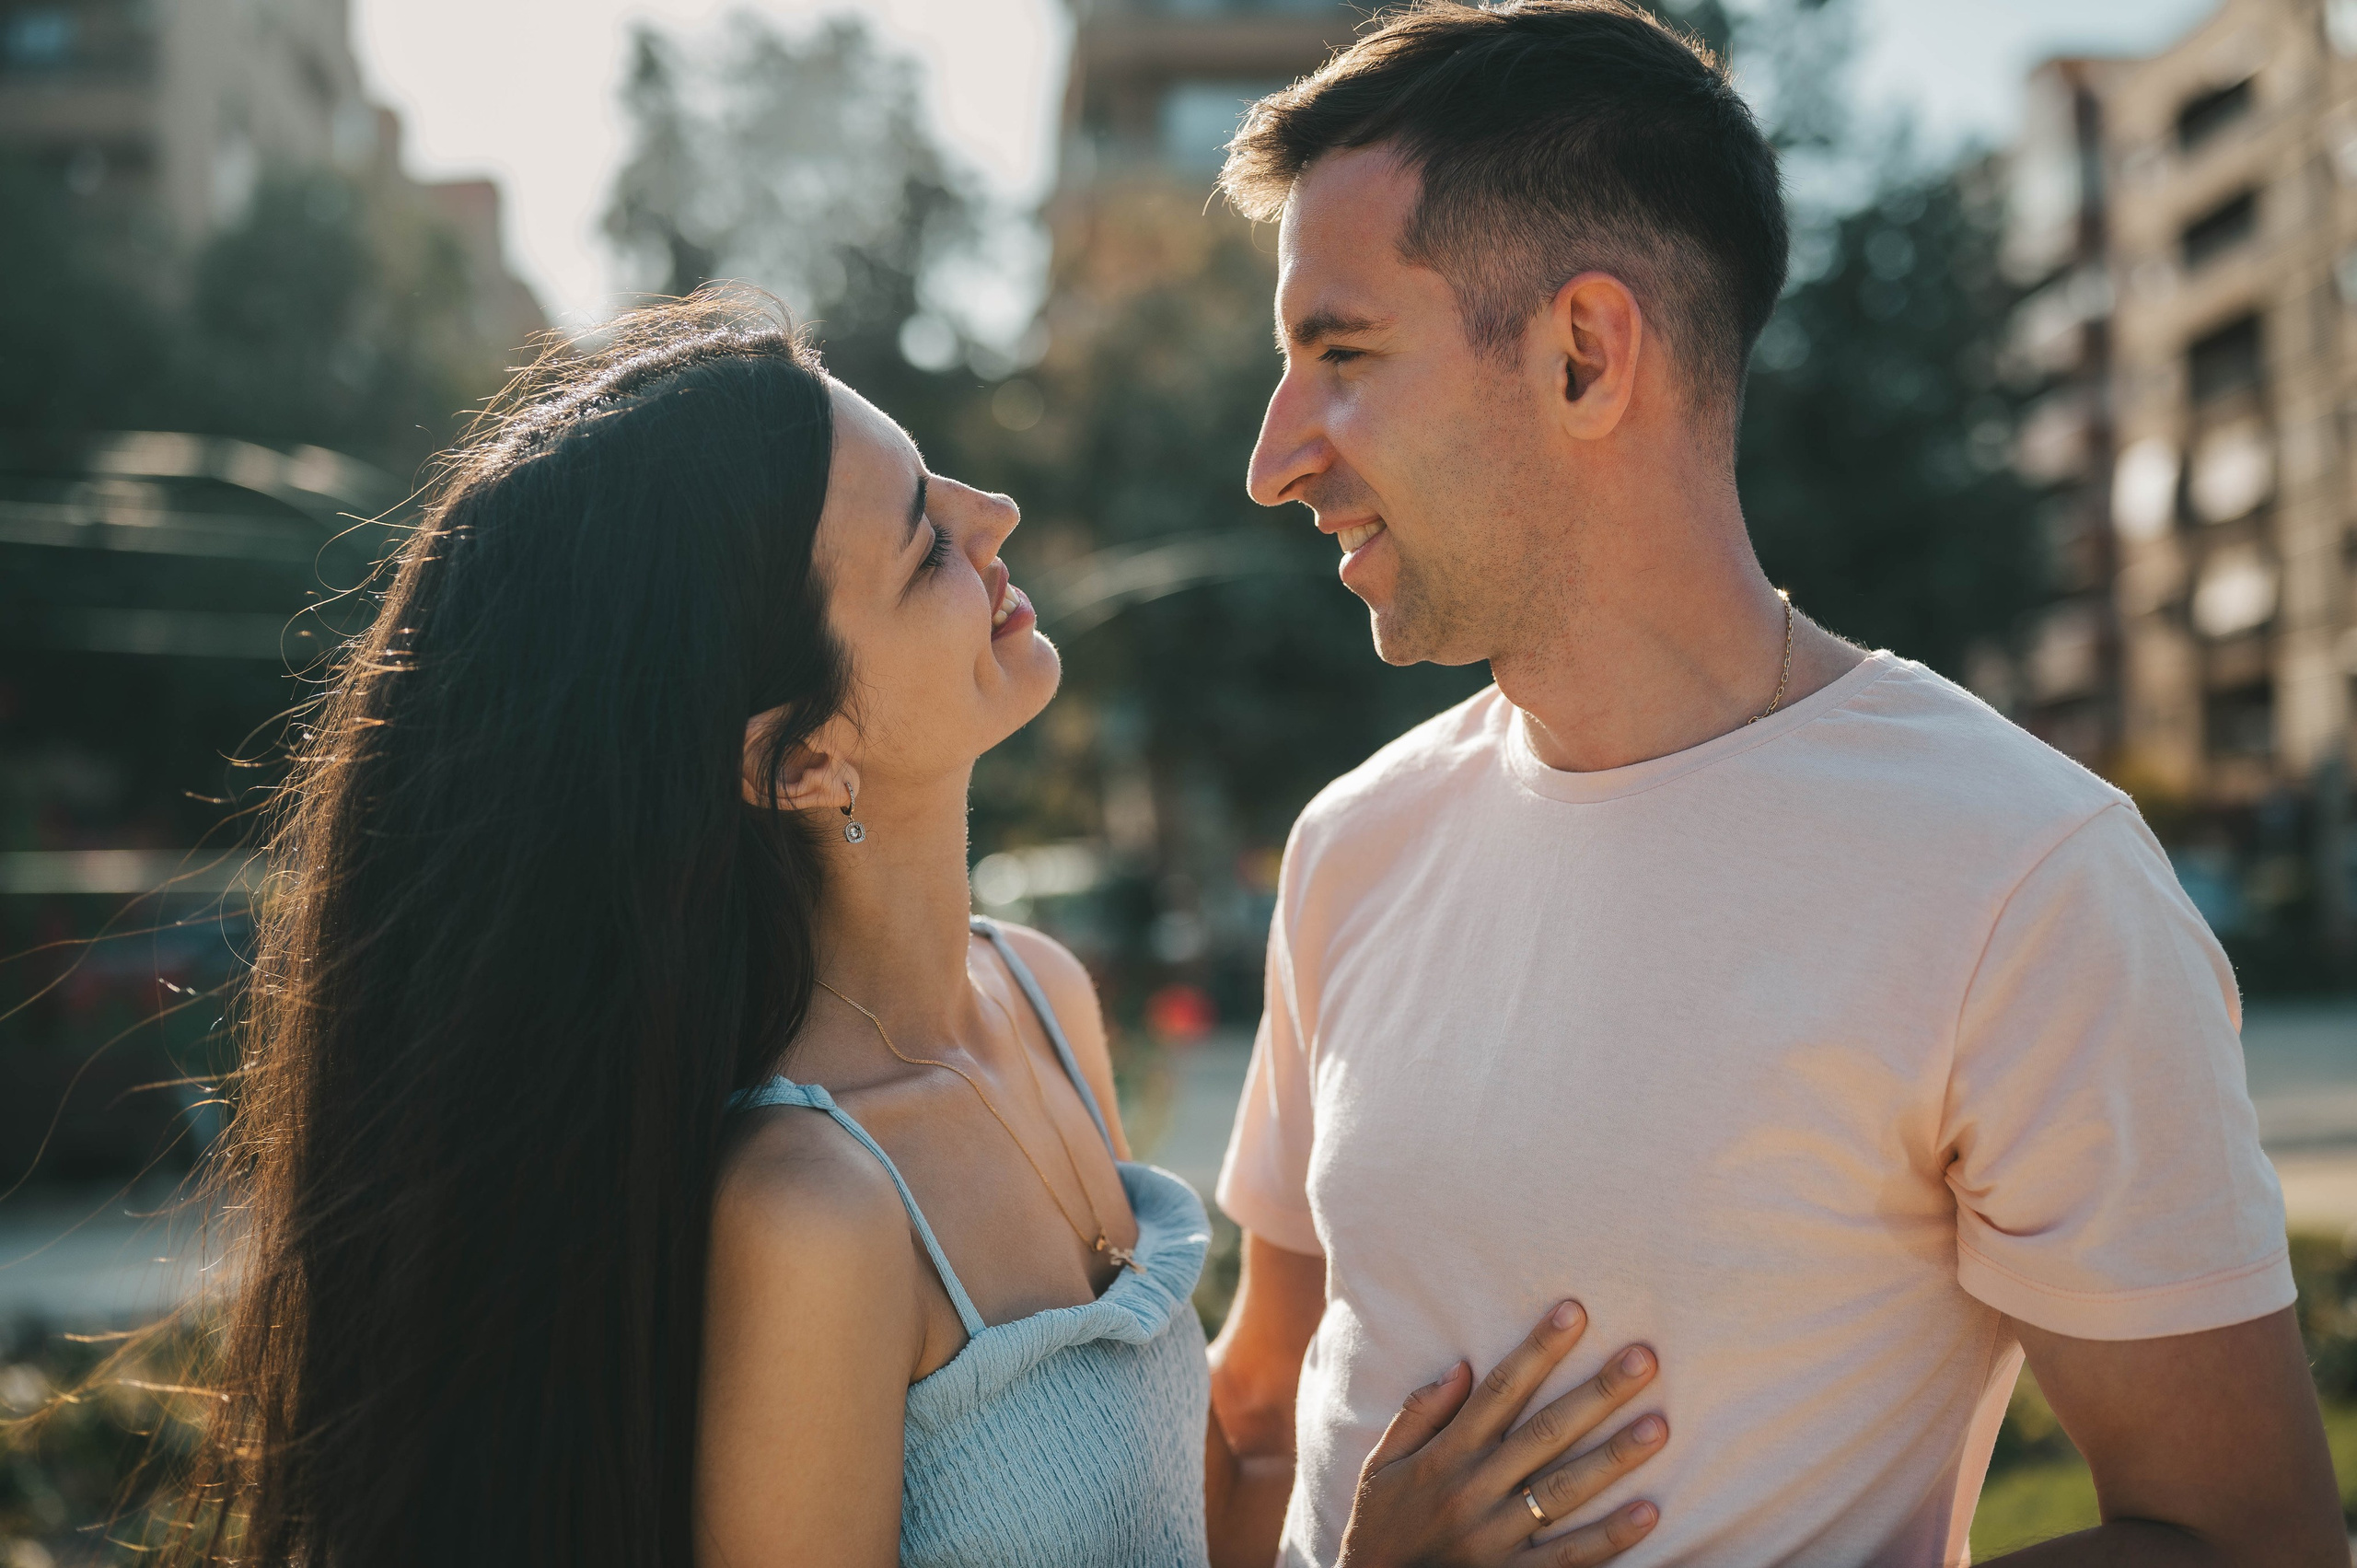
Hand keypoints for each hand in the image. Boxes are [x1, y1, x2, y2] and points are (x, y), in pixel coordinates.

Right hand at [1334, 1301, 1665, 1567]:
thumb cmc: (1381, 1527)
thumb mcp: (1381, 1466)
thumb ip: (1417, 1414)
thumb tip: (1462, 1366)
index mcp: (1446, 1456)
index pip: (1500, 1391)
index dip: (1539, 1349)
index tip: (1575, 1312)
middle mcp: (1475, 1491)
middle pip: (1546, 1432)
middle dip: (1597, 1393)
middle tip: (1644, 1359)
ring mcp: (1497, 1538)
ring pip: (1565, 1491)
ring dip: (1614, 1458)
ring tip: (1659, 1426)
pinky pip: (1567, 1558)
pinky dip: (1609, 1538)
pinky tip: (1648, 1513)